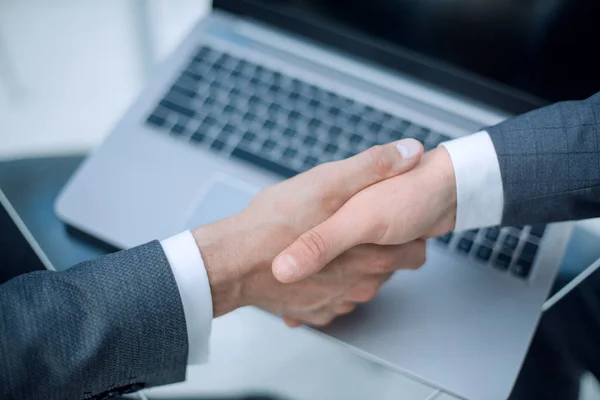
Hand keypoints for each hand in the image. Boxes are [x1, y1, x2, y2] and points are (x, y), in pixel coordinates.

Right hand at [192, 139, 424, 325]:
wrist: (234, 261)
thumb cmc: (279, 220)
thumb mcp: (330, 180)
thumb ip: (374, 166)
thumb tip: (411, 150)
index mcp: (375, 256)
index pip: (412, 252)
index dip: (403, 233)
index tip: (387, 220)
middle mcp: (361, 287)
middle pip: (384, 270)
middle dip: (373, 250)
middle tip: (351, 229)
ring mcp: (336, 304)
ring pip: (356, 286)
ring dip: (348, 269)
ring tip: (328, 247)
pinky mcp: (313, 313)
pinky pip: (330, 300)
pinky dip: (323, 286)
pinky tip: (309, 267)